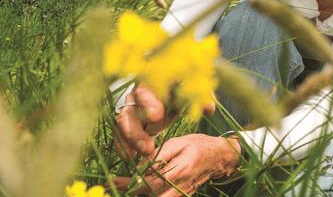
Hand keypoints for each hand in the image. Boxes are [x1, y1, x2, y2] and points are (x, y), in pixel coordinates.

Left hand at [108, 134, 241, 196]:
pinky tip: (142, 186)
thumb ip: (158, 155)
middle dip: (132, 192)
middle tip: (115, 186)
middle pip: (151, 196)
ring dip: (141, 193)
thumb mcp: (178, 143)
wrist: (219, 158)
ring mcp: (181, 194)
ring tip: (125, 186)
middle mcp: (180, 187)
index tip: (112, 182)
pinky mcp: (181, 196)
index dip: (129, 184)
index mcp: (180, 170)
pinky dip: (151, 193)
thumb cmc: (199, 145)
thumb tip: (138, 167)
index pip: (150, 182)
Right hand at [114, 84, 214, 160]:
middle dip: (135, 132)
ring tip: (142, 156)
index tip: (157, 115)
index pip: (145, 90)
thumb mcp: (195, 91)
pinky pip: (120, 136)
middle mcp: (137, 95)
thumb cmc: (185, 89)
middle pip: (128, 112)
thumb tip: (208, 109)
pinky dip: (124, 148)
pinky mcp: (129, 123)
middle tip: (147, 148)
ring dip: (129, 143)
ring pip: (121, 126)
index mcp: (153, 83)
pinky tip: (132, 159)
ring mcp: (131, 110)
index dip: (148, 103)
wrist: (176, 90)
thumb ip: (202, 98)